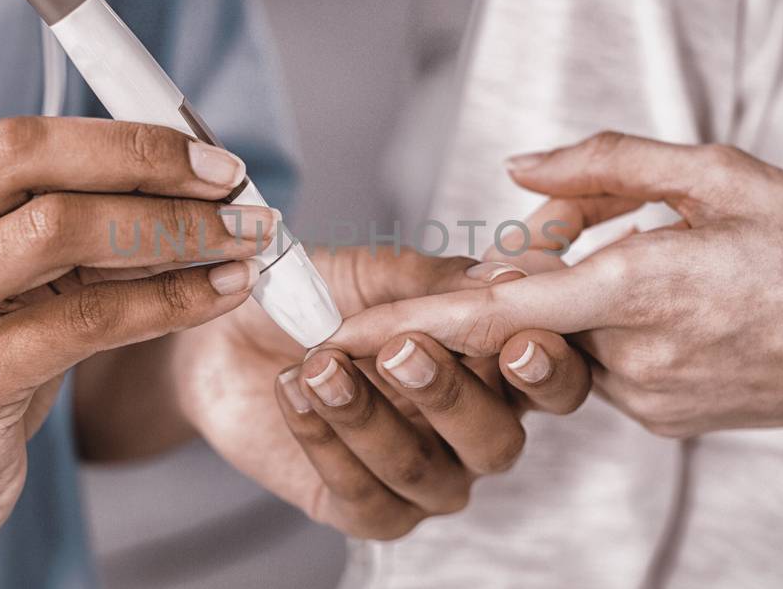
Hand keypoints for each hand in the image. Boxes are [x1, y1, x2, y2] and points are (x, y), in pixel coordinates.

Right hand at [0, 0, 274, 566]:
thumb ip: (60, 207)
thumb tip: (188, 162)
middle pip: (20, 144)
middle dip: (141, 146)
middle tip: (225, 167)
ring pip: (61, 227)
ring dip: (176, 225)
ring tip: (248, 229)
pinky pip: (90, 316)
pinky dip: (175, 297)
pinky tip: (225, 286)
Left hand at [172, 247, 588, 537]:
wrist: (228, 329)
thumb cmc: (318, 295)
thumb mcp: (377, 273)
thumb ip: (439, 281)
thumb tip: (504, 276)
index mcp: (495, 369)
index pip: (554, 383)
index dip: (547, 369)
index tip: (515, 340)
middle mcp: (472, 432)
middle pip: (497, 442)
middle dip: (449, 395)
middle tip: (398, 349)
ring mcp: (423, 477)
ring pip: (425, 474)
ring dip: (369, 415)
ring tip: (319, 362)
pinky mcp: (364, 509)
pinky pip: (364, 497)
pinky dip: (325, 440)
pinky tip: (295, 391)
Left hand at [328, 132, 782, 437]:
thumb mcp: (723, 174)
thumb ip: (608, 167)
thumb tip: (518, 168)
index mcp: (639, 292)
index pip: (492, 315)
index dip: (407, 326)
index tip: (335, 339)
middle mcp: (633, 360)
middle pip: (534, 313)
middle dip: (533, 265)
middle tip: (583, 218)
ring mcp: (653, 400)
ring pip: (572, 338)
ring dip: (582, 295)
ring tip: (666, 254)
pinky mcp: (673, 419)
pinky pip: (610, 364)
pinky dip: (615, 326)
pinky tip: (685, 298)